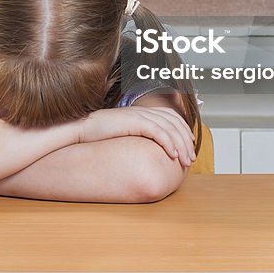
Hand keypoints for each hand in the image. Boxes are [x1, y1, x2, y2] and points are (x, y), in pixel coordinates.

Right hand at [76, 107, 194, 167]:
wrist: (82, 128)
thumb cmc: (99, 134)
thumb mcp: (123, 132)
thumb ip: (136, 136)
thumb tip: (147, 150)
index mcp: (142, 112)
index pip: (171, 117)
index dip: (184, 131)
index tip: (189, 146)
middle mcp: (144, 111)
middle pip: (175, 122)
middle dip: (186, 141)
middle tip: (191, 159)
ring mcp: (140, 115)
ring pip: (170, 129)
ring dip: (181, 145)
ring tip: (185, 161)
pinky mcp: (135, 122)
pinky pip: (158, 132)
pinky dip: (169, 143)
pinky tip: (173, 155)